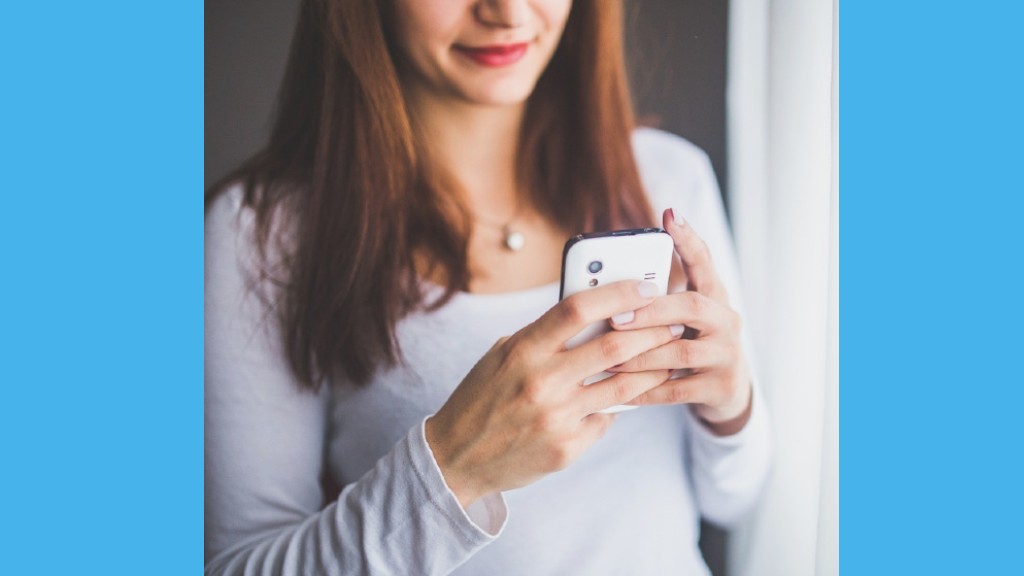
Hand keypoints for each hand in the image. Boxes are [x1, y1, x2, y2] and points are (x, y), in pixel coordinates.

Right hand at [426, 280, 678, 506]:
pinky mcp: (567, 448)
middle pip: (613, 345)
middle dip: (652, 330)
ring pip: (623, 386)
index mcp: (522, 350)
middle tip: (672, 321)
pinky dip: (617, 406)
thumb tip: (594, 312)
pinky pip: (606, 419)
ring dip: (652, 368)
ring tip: (667, 357)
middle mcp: (541, 381)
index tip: (646, 286)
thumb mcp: (502, 356)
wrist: (456, 459)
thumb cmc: (482, 398)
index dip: (618, 293)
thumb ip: (543, 336)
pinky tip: (624, 398)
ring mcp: (556, 417)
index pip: (577, 309)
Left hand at [608, 208, 752, 435]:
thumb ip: (657, 302)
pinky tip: (622, 390)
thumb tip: (606, 286)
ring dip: (640, 355)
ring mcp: (728, 355)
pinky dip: (646, 389)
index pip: (704, 262)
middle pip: (693, 306)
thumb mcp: (682, 320)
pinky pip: (677, 389)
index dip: (688, 239)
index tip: (670, 215)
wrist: (727, 393)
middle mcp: (727, 321)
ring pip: (681, 352)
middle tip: (614, 317)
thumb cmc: (691, 346)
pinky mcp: (721, 387)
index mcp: (715, 297)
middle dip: (651, 311)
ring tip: (607, 358)